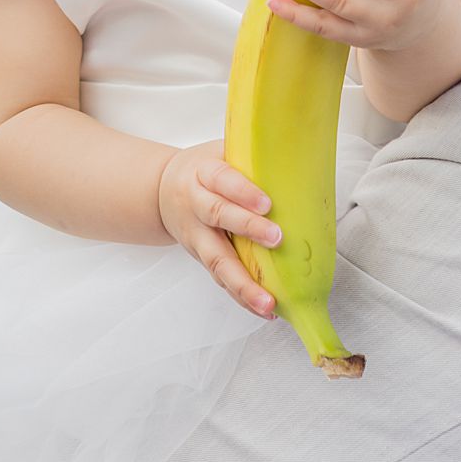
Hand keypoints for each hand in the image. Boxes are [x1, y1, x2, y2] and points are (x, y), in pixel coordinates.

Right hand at [157, 139, 280, 318]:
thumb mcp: (219, 152)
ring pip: (216, 260)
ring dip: (243, 284)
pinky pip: (220, 279)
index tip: (267, 203)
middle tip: (277, 239)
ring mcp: (196, 235)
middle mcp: (195, 203)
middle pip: (217, 215)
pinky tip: (265, 309)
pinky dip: (242, 296)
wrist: (161, 190)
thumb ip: (249, 156)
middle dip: (247, 228)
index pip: (222, 179)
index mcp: (203, 172)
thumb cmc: (204, 168)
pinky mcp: (200, 257)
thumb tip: (299, 154)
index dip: (242, 191)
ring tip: (269, 303)